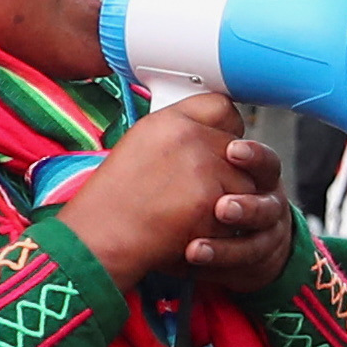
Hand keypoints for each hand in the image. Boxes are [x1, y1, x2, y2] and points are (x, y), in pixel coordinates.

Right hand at [54, 96, 282, 287]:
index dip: (227, 131)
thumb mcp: (140, 148)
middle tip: (197, 194)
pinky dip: (222, 228)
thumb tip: (217, 136)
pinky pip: (240, 214)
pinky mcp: (210, 200)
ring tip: (191, 213)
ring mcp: (202, 167)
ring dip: (230, 203)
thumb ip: (180, 137)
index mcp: (169, 121)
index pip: (222, 107)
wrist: (100, 238)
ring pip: (246, 184)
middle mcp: (188, 136)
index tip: (224, 147)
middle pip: (240, 150)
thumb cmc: (115, 202)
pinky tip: (192, 229)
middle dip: (228, 174)